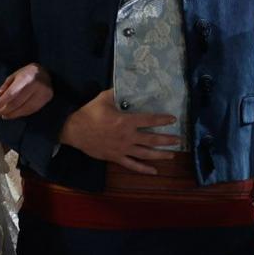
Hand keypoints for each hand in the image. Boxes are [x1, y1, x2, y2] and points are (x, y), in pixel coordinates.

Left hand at [0, 63, 54, 119]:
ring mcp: (43, 94)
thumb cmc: (28, 72)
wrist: (46, 72)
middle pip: (17, 103)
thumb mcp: (15, 75)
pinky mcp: (46, 99)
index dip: (1, 103)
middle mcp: (35, 87)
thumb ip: (7, 85)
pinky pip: (32, 110)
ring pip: (25, 109)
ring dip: (12, 114)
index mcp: (26, 78)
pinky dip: (21, 113)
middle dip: (5, 110)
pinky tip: (14, 114)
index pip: (11, 94)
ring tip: (3, 116)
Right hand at [56, 91, 179, 172]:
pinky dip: (144, 169)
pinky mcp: (116, 157)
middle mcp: (127, 136)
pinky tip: (154, 171)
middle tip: (179, 140)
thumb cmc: (89, 113)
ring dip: (160, 155)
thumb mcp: (104, 98)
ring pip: (145, 154)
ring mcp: (122, 149)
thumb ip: (117, 91)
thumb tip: (128, 83)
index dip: (162, 120)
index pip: (149, 120)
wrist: (74, 130)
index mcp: (126, 121)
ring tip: (172, 155)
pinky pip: (132, 165)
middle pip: (152, 140)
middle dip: (167, 140)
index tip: (173, 119)